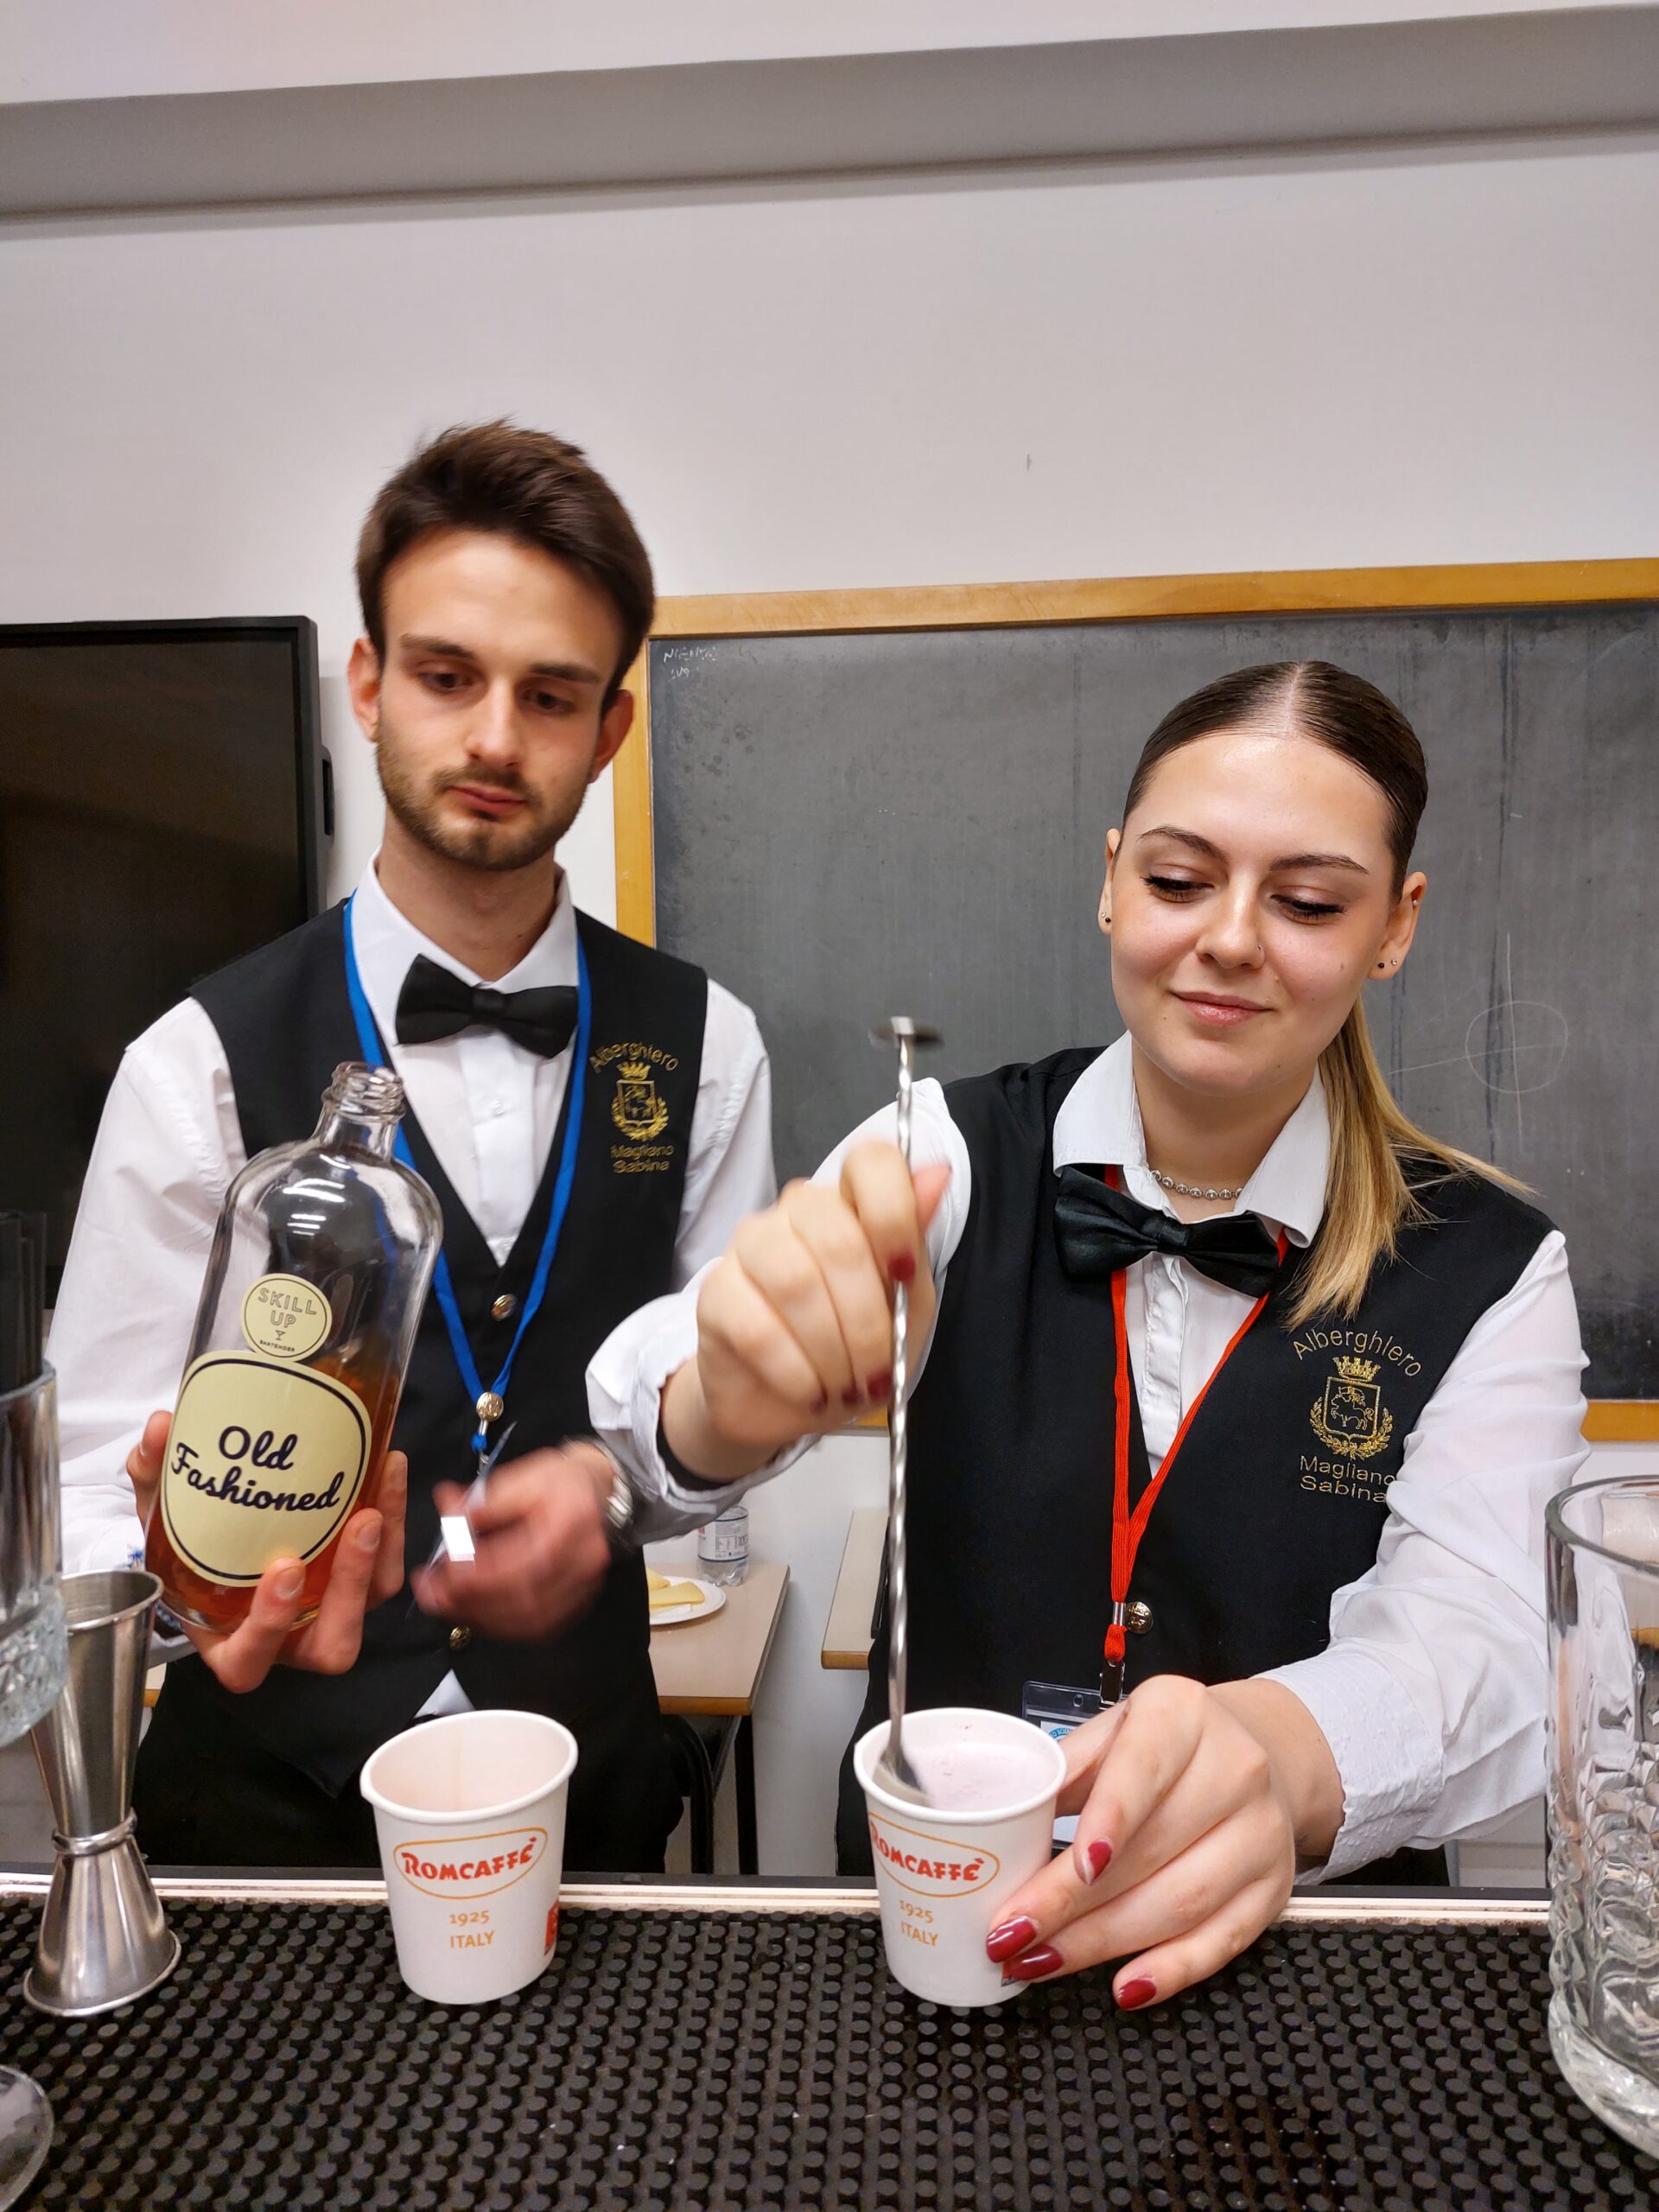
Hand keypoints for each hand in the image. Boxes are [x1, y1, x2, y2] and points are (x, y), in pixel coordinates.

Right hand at [126, 1408, 408, 1691]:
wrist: (229, 1535)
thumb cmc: (194, 1547)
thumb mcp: (166, 1518)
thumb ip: (155, 1479)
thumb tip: (158, 1428)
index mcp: (232, 1643)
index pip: (249, 1660)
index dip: (269, 1625)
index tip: (284, 1568)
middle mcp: (289, 1639)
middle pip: (335, 1643)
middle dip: (350, 1585)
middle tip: (359, 1522)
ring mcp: (330, 1612)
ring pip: (372, 1599)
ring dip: (382, 1552)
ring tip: (380, 1491)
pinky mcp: (361, 1581)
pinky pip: (388, 1564)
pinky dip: (396, 1520)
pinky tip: (389, 1467)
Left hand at [411, 1441, 614, 1640]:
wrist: (596, 1489)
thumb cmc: (558, 1481)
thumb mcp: (522, 1474)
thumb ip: (486, 1500)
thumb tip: (451, 1515)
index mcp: (571, 1521)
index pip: (522, 1561)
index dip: (476, 1574)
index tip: (438, 1572)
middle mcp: (584, 1559)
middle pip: (525, 1596)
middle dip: (471, 1601)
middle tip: (431, 1595)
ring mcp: (584, 1584)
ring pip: (531, 1619)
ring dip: (483, 1617)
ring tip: (447, 1604)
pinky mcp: (578, 1600)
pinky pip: (539, 1626)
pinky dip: (503, 1625)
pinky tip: (477, 1613)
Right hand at [663, 1142, 952, 1479]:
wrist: (787, 1403)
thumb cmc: (852, 1346)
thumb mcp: (904, 1303)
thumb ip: (915, 1240)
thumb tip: (939, 1174)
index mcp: (849, 1203)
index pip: (871, 1163)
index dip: (894, 1212)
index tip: (904, 1274)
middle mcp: (796, 1211)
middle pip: (839, 1240)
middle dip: (868, 1321)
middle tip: (877, 1372)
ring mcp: (749, 1247)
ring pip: (796, 1283)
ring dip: (832, 1351)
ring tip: (844, 1388)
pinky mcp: (714, 1295)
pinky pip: (757, 1328)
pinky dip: (794, 1372)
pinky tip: (809, 1391)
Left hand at [984, 1676, 1342, 2006]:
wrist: (1261, 1753)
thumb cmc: (1165, 1747)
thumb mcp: (1112, 1730)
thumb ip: (1063, 1768)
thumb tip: (1005, 1816)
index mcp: (1182, 1715)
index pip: (1144, 1769)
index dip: (1110, 1819)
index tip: (1075, 1865)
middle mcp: (1235, 1770)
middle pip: (1153, 1850)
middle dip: (1072, 1902)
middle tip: (1012, 1932)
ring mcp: (1261, 1834)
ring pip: (1183, 1902)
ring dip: (1104, 1943)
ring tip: (1041, 1959)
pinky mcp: (1272, 1889)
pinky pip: (1222, 1942)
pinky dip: (1170, 1971)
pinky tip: (1125, 1989)